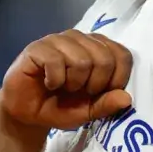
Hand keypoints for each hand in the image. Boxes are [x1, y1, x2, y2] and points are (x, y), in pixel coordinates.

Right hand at [0, 31, 133, 151]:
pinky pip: (56, 61)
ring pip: (82, 60)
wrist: (26, 113)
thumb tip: (126, 99)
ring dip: (73, 83)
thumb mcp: (87, 112)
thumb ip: (107, 105)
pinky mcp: (38, 47)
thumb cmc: (59, 106)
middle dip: (94, 85)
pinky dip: (55, 80)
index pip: (122, 55)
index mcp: (98, 48)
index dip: (117, 80)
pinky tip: (49, 83)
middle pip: (104, 59)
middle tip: (79, 92)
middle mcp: (80, 39)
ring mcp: (58, 40)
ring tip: (63, 87)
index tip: (101, 94)